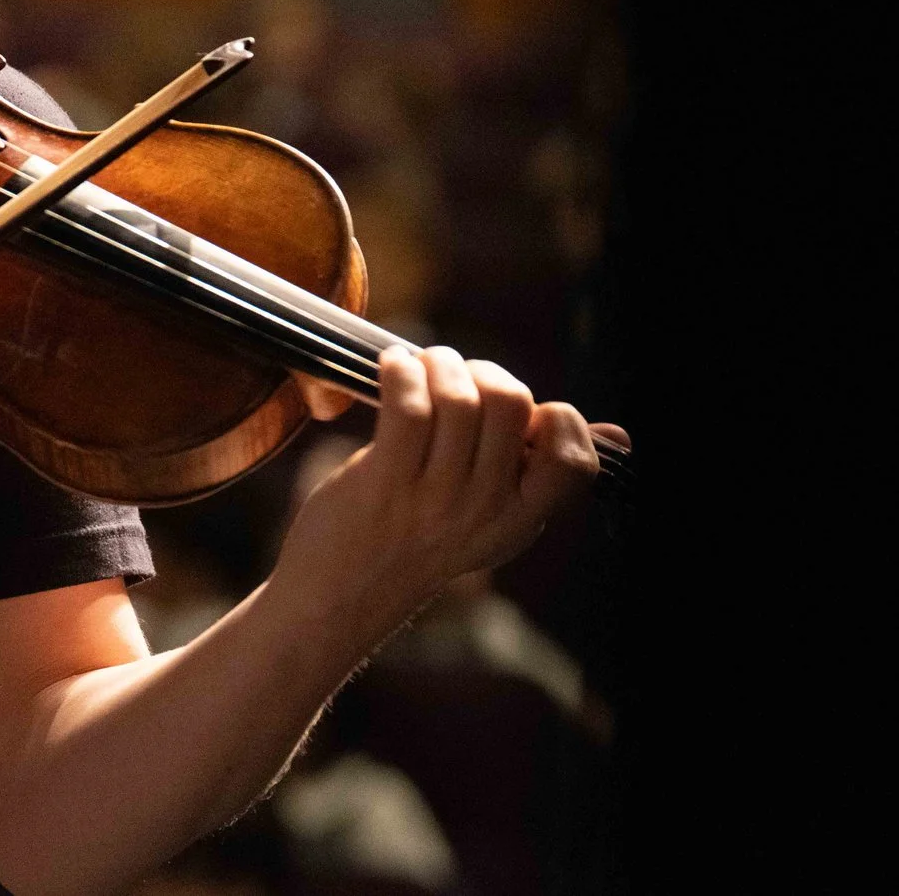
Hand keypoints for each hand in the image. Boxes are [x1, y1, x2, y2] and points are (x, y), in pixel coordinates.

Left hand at [272, 344, 620, 646]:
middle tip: (454, 376)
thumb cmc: (415, 541)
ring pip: (460, 397)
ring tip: (418, 368)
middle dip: (483, 370)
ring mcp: (436, 498)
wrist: (340, 596)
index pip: (574, 458)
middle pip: (511, 404)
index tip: (517, 410)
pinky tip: (392, 369)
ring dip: (437, 364)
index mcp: (521, 519)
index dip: (554, 415)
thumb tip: (619, 435)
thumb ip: (544, 474)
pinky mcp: (384, 481)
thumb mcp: (492, 520)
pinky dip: (401, 371)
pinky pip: (408, 405)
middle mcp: (485, 509)